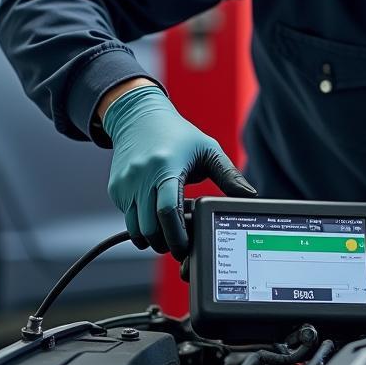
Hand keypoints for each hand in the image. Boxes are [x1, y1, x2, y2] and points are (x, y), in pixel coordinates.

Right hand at [102, 85, 255, 257]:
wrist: (139, 118)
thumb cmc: (178, 135)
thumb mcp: (208, 150)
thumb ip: (229, 175)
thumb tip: (249, 196)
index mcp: (167, 167)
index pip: (169, 210)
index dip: (178, 235)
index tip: (188, 246)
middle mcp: (141, 176)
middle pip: (151, 227)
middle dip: (166, 243)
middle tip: (180, 246)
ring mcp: (125, 184)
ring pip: (135, 228)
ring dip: (152, 238)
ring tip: (169, 231)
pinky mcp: (115, 189)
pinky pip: (128, 217)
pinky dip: (142, 224)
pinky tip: (158, 215)